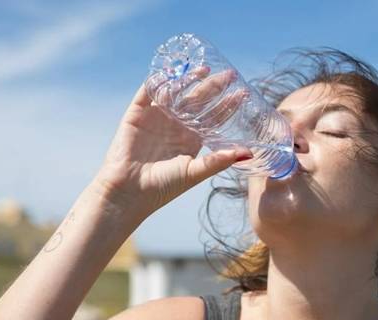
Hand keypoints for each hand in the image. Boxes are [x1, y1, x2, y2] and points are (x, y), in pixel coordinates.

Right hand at [93, 67, 251, 220]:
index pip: (214, 117)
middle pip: (198, 101)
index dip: (228, 105)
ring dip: (188, 79)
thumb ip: (219, 161)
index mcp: (192, 139)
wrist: (129, 192)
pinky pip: (148, 92)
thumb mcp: (195, 172)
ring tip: (203, 68)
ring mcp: (157, 118)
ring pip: (175, 92)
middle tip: (229, 73)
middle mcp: (176, 126)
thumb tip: (248, 153)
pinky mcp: (137, 114)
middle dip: (213, 87)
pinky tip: (170, 70)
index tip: (243, 92)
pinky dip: (158, 80)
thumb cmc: (163, 187)